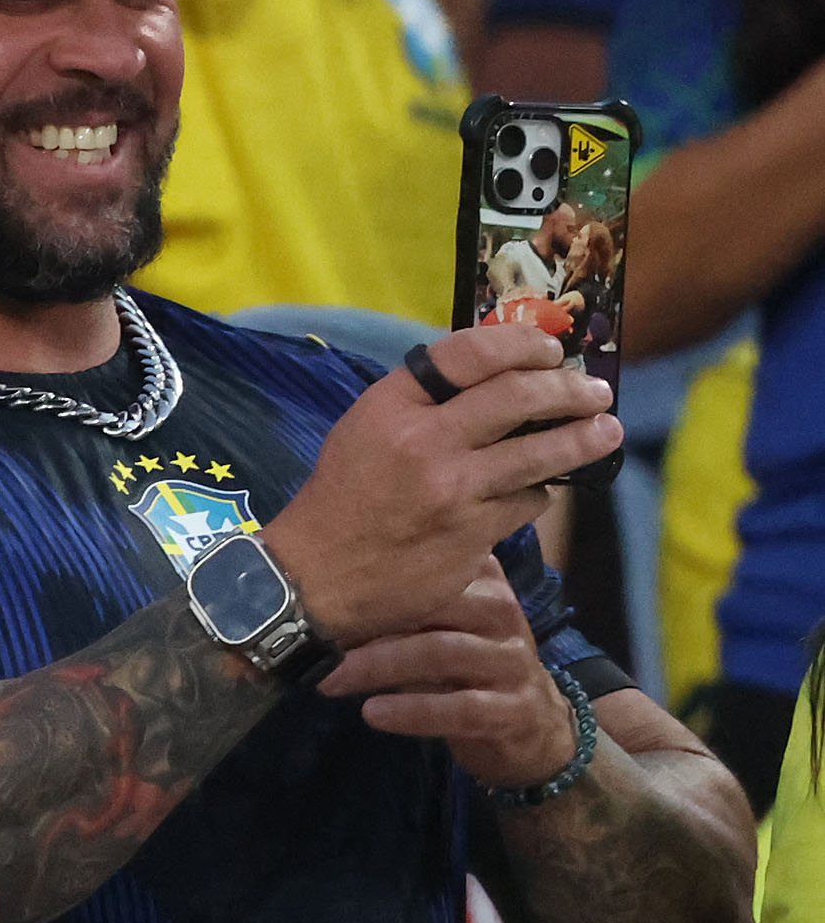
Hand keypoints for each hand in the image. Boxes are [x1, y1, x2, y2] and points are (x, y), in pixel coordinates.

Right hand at [264, 323, 614, 646]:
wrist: (316, 578)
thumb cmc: (341, 497)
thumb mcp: (365, 430)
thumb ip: (422, 402)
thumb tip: (494, 376)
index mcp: (391, 407)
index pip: (470, 353)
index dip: (523, 344)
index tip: (551, 350)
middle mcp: (424, 441)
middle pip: (519, 396)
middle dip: (569, 390)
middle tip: (595, 392)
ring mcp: (453, 491)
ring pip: (541, 453)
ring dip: (584, 439)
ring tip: (606, 432)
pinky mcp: (474, 535)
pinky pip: (526, 503)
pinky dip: (537, 493)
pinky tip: (535, 492)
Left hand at [313, 560, 577, 786]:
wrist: (530, 728)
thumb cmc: (465, 668)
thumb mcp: (434, 629)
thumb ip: (396, 607)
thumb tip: (317, 594)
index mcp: (482, 583)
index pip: (430, 565)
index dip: (371, 576)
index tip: (316, 587)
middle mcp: (502, 613)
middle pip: (432, 603)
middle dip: (367, 621)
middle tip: (310, 639)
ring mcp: (513, 661)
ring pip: (441, 652)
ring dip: (378, 666)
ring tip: (330, 680)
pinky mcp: (516, 708)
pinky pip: (462, 707)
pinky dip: (414, 711)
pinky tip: (373, 713)